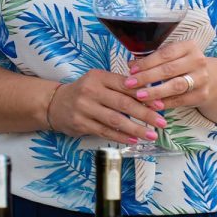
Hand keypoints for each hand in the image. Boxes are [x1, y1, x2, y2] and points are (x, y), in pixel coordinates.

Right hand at [46, 69, 166, 147]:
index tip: (160, 104)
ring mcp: (84, 108)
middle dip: (145, 114)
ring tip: (151, 135)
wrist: (55, 103)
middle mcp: (90, 91)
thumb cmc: (84, 92)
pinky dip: (121, 136)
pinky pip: (105, 131)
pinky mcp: (80, 123)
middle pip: (123, 103)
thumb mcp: (99, 82)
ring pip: (115, 120)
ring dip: (136, 128)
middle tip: (161, 122)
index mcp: (98, 77)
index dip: (145, 96)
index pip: (126, 85)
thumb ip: (120, 86)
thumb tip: (149, 96)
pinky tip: (133, 139)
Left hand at [123, 40, 208, 107]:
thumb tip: (131, 65)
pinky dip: (165, 103)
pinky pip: (180, 100)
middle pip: (169, 70)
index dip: (146, 62)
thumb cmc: (182, 64)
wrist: (208, 78)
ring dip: (155, 92)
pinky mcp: (202, 95)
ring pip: (175, 86)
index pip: (165, 54)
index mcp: (189, 46)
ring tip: (139, 95)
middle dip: (147, 77)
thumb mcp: (171, 57)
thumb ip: (152, 59)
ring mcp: (201, 78)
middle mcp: (197, 61)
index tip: (131, 70)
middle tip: (129, 83)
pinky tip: (152, 105)